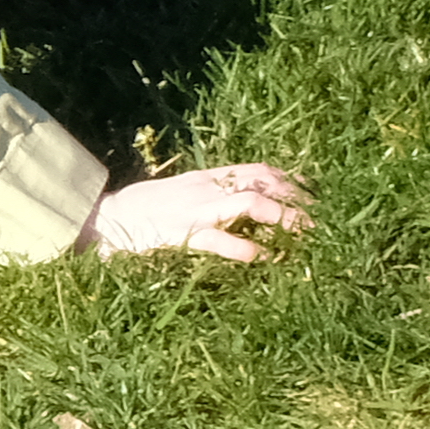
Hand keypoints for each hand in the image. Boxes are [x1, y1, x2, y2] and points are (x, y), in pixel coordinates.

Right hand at [89, 162, 313, 263]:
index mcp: (207, 178)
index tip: (314, 196)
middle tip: (325, 219)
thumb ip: (212, 195)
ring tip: (308, 234)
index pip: (260, 170)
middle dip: (299, 198)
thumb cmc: (143, 209)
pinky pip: (221, 238)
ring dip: (284, 217)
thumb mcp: (182, 194)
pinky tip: (264, 257)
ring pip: (251, 203)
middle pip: (265, 182)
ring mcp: (196, 209)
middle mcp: (207, 188)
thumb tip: (246, 202)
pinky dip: (246, 247)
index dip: (292, 181)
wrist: (104, 218)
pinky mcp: (183, 232)